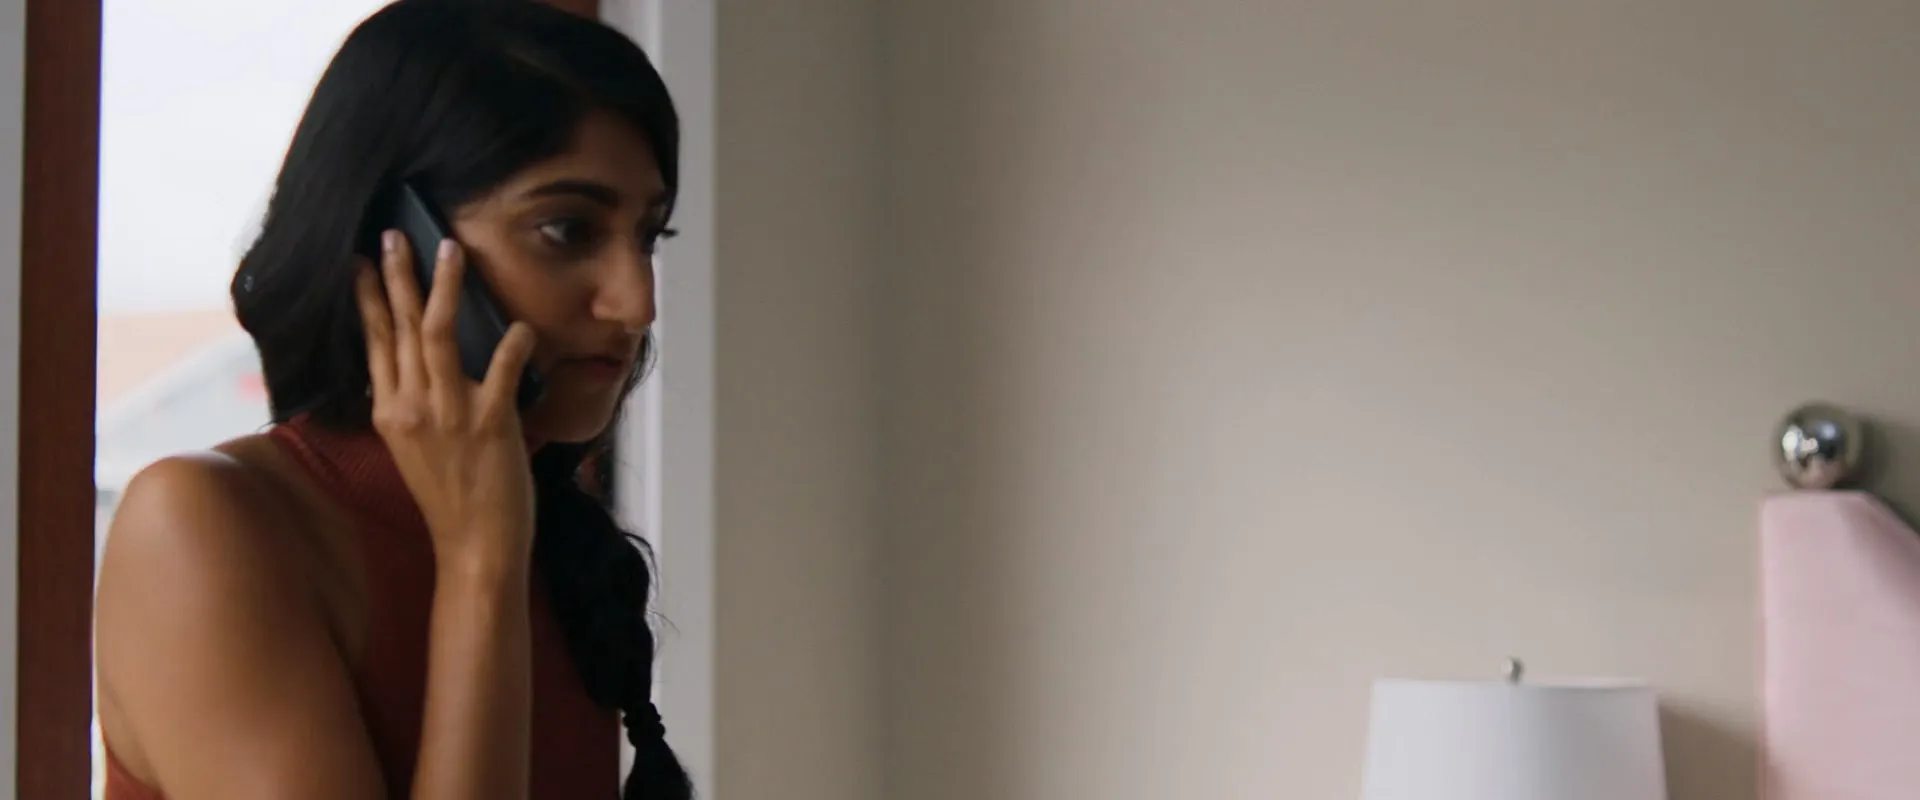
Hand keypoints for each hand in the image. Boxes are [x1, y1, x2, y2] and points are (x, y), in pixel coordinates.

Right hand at [354, 230, 539, 573]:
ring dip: (444, 288)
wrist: (474, 546)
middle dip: (396, 276)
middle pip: (398, 327)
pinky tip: (522, 325)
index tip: (360, 261)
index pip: (373, 342)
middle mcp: (411, 407)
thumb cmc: (451, 497)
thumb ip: (412, 403)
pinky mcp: (489, 424)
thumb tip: (417, 364)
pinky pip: (502, 370)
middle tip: (394, 235)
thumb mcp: (414, 446)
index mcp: (389, 411)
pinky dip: (513, 343)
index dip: (367, 299)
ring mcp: (449, 414)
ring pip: (437, 335)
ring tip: (451, 250)